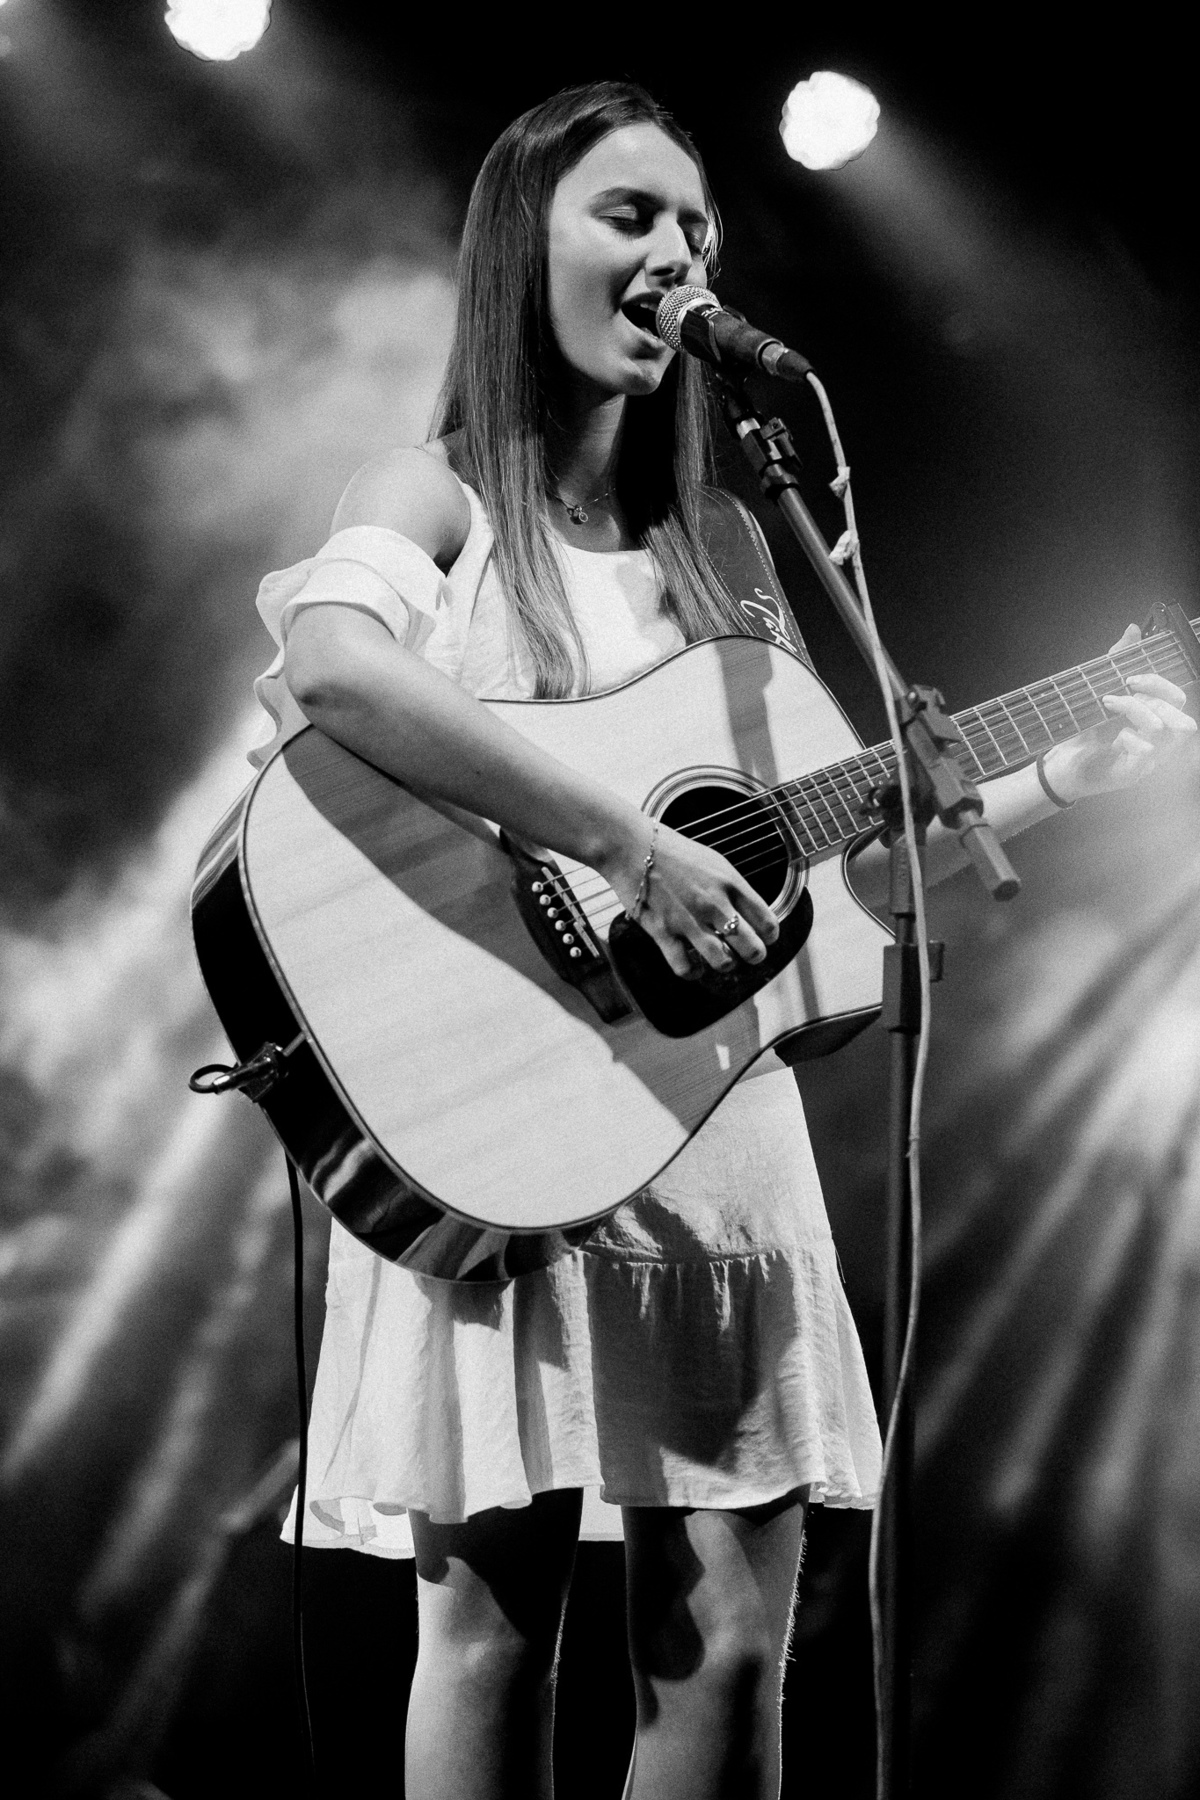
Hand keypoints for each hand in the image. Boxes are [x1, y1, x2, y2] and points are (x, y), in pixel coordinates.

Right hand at [598, 818, 779, 979]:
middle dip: (754, 955)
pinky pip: (686, 967)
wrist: (631, 846)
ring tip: (722, 959)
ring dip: (726, 964)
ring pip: (723, 962)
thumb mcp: (713, 861)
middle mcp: (713, 904)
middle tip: (748, 954)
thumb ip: (732, 887)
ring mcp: (689, 920)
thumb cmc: (671, 851)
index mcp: (730, 883)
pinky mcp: (663, 932)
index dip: (770, 935)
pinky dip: (694, 972)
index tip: (765, 937)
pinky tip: (694, 965)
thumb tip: (747, 911)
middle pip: (751, 947)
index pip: (767, 921)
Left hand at [1039, 623, 1196, 802]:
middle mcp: (1158, 741)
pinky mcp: (1133, 773)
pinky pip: (1147, 751)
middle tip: (1121, 693)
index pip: (1177, 698)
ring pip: (1166, 730)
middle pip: (1183, 717)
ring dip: (1137, 711)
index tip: (1129, 679)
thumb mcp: (1099, 690)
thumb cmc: (1085, 731)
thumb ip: (1117, 662)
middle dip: (1152, 697)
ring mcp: (1150, 760)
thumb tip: (1133, 629)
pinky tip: (1114, 738)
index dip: (1158, 683)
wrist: (1061, 763)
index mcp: (1154, 720)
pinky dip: (1129, 738)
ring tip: (1110, 706)